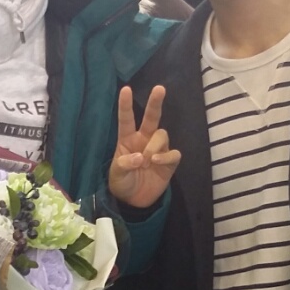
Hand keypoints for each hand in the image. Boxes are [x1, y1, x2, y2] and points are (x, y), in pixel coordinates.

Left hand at [108, 85, 180, 207]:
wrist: (135, 201)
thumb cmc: (122, 182)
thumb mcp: (116, 175)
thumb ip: (124, 164)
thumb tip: (138, 157)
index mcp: (128, 139)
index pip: (126, 119)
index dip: (126, 105)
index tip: (126, 89)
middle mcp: (144, 139)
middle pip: (152, 117)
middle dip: (155, 103)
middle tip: (159, 88)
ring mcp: (158, 149)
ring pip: (162, 135)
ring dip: (154, 145)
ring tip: (147, 160)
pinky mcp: (169, 161)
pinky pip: (173, 153)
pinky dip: (166, 156)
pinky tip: (157, 162)